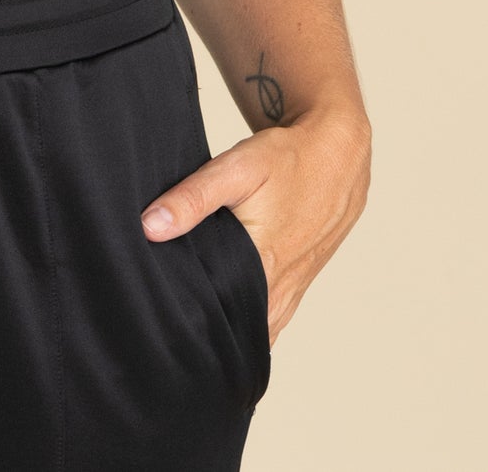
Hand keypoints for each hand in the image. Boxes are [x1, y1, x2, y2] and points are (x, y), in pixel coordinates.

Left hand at [140, 102, 371, 344]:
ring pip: (252, 330)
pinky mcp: (296, 289)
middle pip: (231, 328)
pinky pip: (268, 322)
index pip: (214, 315)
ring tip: (187, 320)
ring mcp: (290, 295)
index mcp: (262, 268)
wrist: (337, 157)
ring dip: (224, 328)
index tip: (155, 312)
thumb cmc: (288, 160)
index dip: (182, 316)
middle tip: (163, 317)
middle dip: (199, 327)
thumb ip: (192, 199)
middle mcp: (279, 292)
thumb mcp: (236, 169)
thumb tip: (149, 227)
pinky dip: (246, 322)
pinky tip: (222, 312)